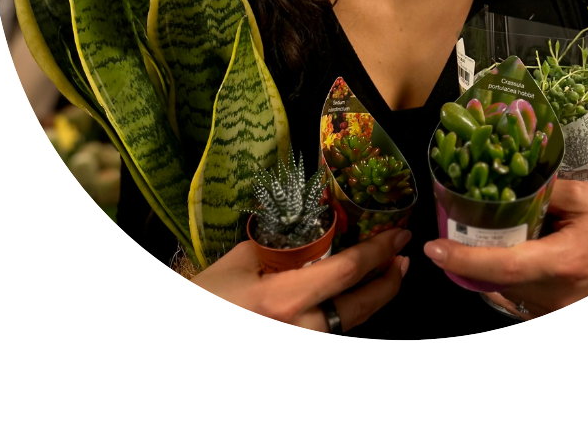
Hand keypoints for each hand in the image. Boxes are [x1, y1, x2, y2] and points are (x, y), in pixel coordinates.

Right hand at [192, 228, 410, 331]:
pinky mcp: (296, 355)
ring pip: (353, 324)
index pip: (347, 271)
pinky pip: (334, 332)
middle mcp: (300, 330)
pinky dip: (351, 310)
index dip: (378, 251)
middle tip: (403, 254)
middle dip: (390, 279)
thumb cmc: (205, 297)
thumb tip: (308, 235)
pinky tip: (358, 294)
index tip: (398, 233)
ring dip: (376, 297)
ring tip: (389, 272)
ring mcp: (300, 348)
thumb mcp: (240, 262)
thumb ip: (279, 247)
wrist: (184, 339)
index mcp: (284, 300)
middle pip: (362, 306)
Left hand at [423, 180, 587, 318]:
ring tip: (475, 238)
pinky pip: (517, 301)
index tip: (436, 248)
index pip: (505, 266)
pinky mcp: (557, 316)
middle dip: (467, 259)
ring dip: (485, 269)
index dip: (465, 258)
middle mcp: (557, 295)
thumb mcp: (585, 197)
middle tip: (449, 231)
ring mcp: (557, 312)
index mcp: (565, 262)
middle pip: (496, 282)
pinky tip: (503, 255)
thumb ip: (543, 192)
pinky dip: (503, 280)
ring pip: (504, 294)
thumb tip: (502, 182)